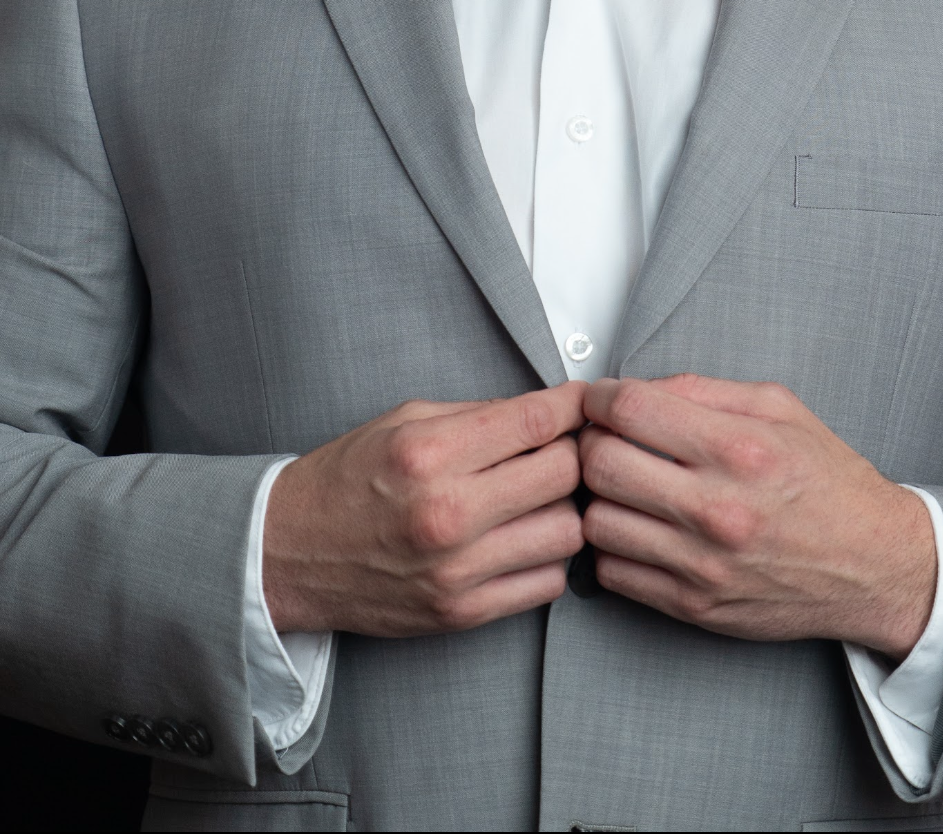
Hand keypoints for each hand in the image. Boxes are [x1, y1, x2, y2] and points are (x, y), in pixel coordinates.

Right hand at [263, 381, 584, 636]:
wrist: (290, 553)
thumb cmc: (348, 479)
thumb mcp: (404, 421)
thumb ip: (478, 415)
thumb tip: (546, 410)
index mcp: (429, 454)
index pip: (534, 422)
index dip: (572, 405)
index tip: (581, 401)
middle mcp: (446, 513)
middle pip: (563, 473)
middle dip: (572, 451)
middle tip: (563, 446)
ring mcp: (457, 570)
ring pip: (567, 531)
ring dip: (565, 508)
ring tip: (542, 496)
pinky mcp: (462, 612)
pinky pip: (548, 582)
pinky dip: (548, 556)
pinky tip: (525, 537)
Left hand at [579, 374, 935, 658]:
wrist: (875, 565)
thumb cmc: (828, 481)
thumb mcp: (780, 408)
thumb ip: (703, 390)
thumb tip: (638, 388)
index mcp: (740, 448)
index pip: (630, 410)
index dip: (599, 397)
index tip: (599, 398)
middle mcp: (718, 508)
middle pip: (600, 463)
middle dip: (589, 442)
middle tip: (603, 438)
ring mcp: (702, 564)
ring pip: (596, 521)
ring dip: (596, 497)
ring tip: (619, 484)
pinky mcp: (694, 607)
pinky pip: (613, 572)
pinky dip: (611, 545)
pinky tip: (634, 527)